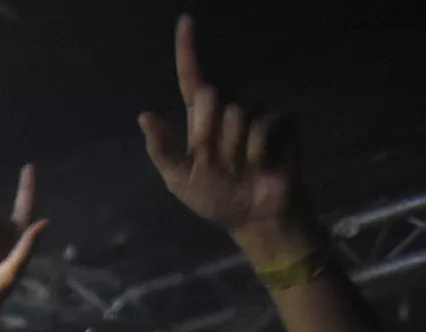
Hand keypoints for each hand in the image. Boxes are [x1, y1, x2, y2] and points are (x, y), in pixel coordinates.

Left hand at [139, 15, 317, 259]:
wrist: (254, 217)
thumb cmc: (217, 199)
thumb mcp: (180, 181)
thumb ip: (162, 150)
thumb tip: (144, 115)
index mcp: (201, 121)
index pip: (192, 79)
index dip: (188, 50)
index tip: (185, 20)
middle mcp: (228, 110)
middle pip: (208, 95)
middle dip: (204, 133)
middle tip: (214, 162)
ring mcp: (256, 113)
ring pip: (234, 114)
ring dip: (231, 151)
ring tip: (240, 169)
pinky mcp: (281, 122)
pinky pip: (260, 127)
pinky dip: (254, 154)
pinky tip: (261, 166)